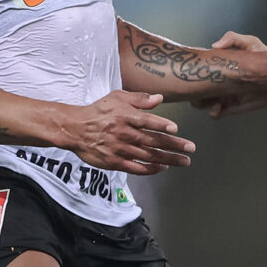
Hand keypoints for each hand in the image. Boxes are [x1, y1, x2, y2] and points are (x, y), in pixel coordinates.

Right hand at [66, 90, 195, 174]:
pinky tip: (163, 167)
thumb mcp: (117, 97)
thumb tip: (159, 98)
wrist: (75, 129)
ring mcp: (120, 149)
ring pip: (148, 156)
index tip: (175, 129)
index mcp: (125, 116)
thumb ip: (139, 98)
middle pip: (153, 141)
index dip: (161, 125)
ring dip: (168, 159)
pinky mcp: (115, 162)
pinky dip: (151, 169)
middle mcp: (124, 133)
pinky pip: (136, 168)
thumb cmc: (99, 111)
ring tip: (184, 161)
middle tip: (190, 148)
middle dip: (174, 145)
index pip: (146, 121)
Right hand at [194, 32, 266, 118]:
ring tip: (211, 99)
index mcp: (219, 65)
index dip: (193, 70)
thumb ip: (232, 39)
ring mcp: (223, 94)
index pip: (199, 68)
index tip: (194, 70)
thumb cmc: (264, 57)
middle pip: (195, 87)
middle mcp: (219, 80)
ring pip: (201, 102)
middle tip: (198, 89)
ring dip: (201, 102)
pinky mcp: (231, 106)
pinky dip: (213, 112)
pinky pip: (215, 113)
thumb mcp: (250, 43)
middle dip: (193, 90)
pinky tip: (218, 107)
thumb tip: (214, 45)